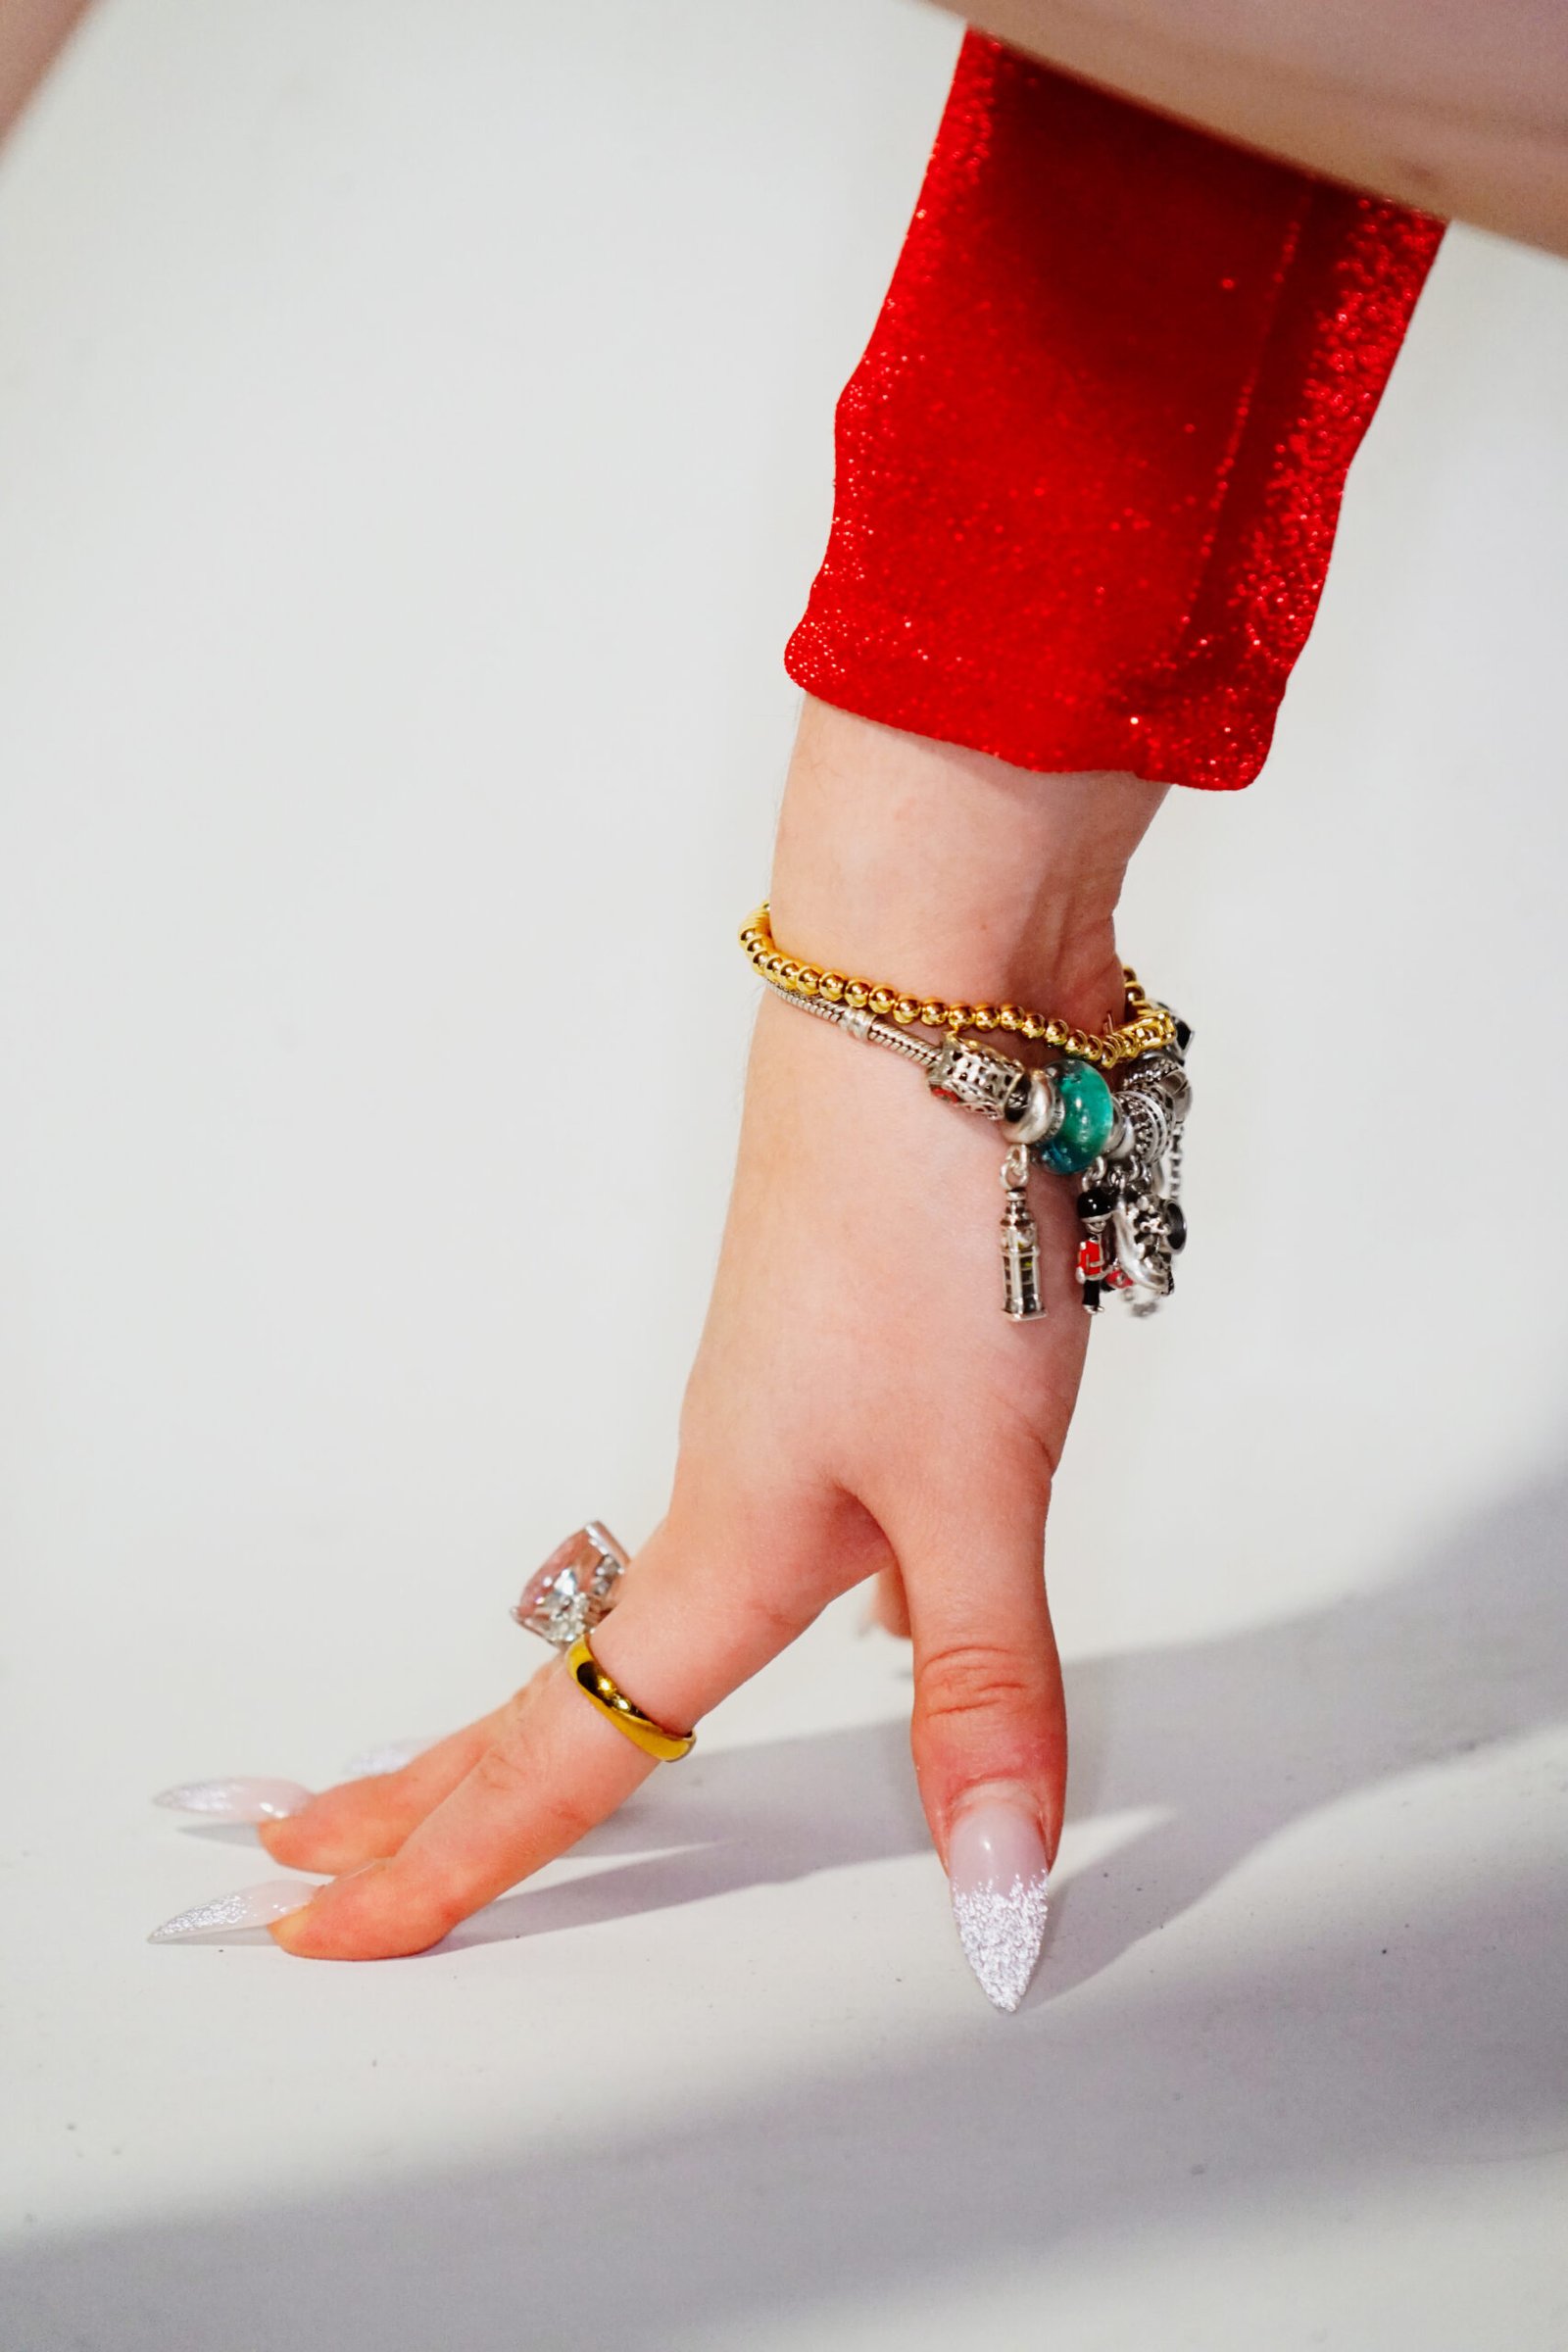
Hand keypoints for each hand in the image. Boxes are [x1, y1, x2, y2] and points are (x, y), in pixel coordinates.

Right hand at [162, 701, 1164, 2008]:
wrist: (932, 1015)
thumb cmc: (927, 1228)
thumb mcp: (977, 1490)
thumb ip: (980, 1689)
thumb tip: (986, 1895)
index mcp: (732, 1544)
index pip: (571, 1747)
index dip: (455, 1861)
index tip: (332, 1933)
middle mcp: (728, 1483)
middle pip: (556, 1668)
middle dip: (437, 1781)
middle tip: (323, 1847)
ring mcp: (769, 1409)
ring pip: (649, 1592)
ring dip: (563, 1691)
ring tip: (507, 1757)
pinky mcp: (831, 1349)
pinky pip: (744, 1517)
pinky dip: (696, 1598)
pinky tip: (808, 1598)